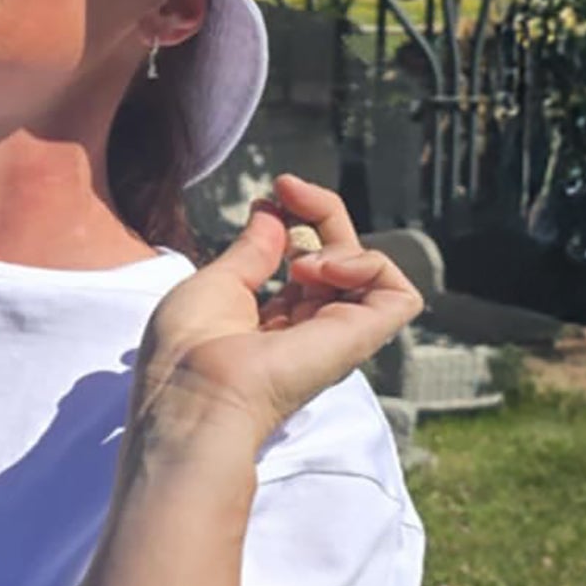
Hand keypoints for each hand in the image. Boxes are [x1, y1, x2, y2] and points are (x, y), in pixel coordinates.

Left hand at [134, 174, 420, 453]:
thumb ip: (251, 250)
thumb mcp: (215, 283)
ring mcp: (336, 336)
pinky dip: (370, 264)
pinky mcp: (360, 341)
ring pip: (370, 270)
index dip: (298, 216)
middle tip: (289, 188)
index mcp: (272, 322)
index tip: (277, 189)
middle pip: (340, 256)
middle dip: (321, 210)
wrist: (195, 397)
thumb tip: (274, 213)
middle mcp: (308, 329)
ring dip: (341, 240)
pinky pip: (398, 294)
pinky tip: (325, 269)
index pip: (306, 259)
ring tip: (300, 258)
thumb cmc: (188, 352)